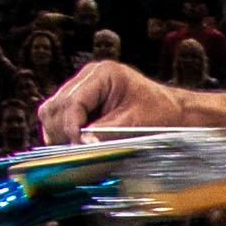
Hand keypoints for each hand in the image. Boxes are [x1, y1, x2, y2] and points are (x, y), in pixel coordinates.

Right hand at [38, 59, 192, 143]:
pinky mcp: (80, 105)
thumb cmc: (160, 114)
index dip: (70, 127)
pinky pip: (58, 121)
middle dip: (62, 132)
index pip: (72, 102)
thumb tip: (80, 146)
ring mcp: (80, 90)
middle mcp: (86, 79)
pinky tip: (80, 145)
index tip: (77, 147)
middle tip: (77, 151)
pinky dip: (64, 135)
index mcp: (101, 74)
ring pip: (51, 115)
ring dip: (60, 135)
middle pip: (55, 108)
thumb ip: (104, 134)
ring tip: (79, 149)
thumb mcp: (134, 124)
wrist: (174, 113)